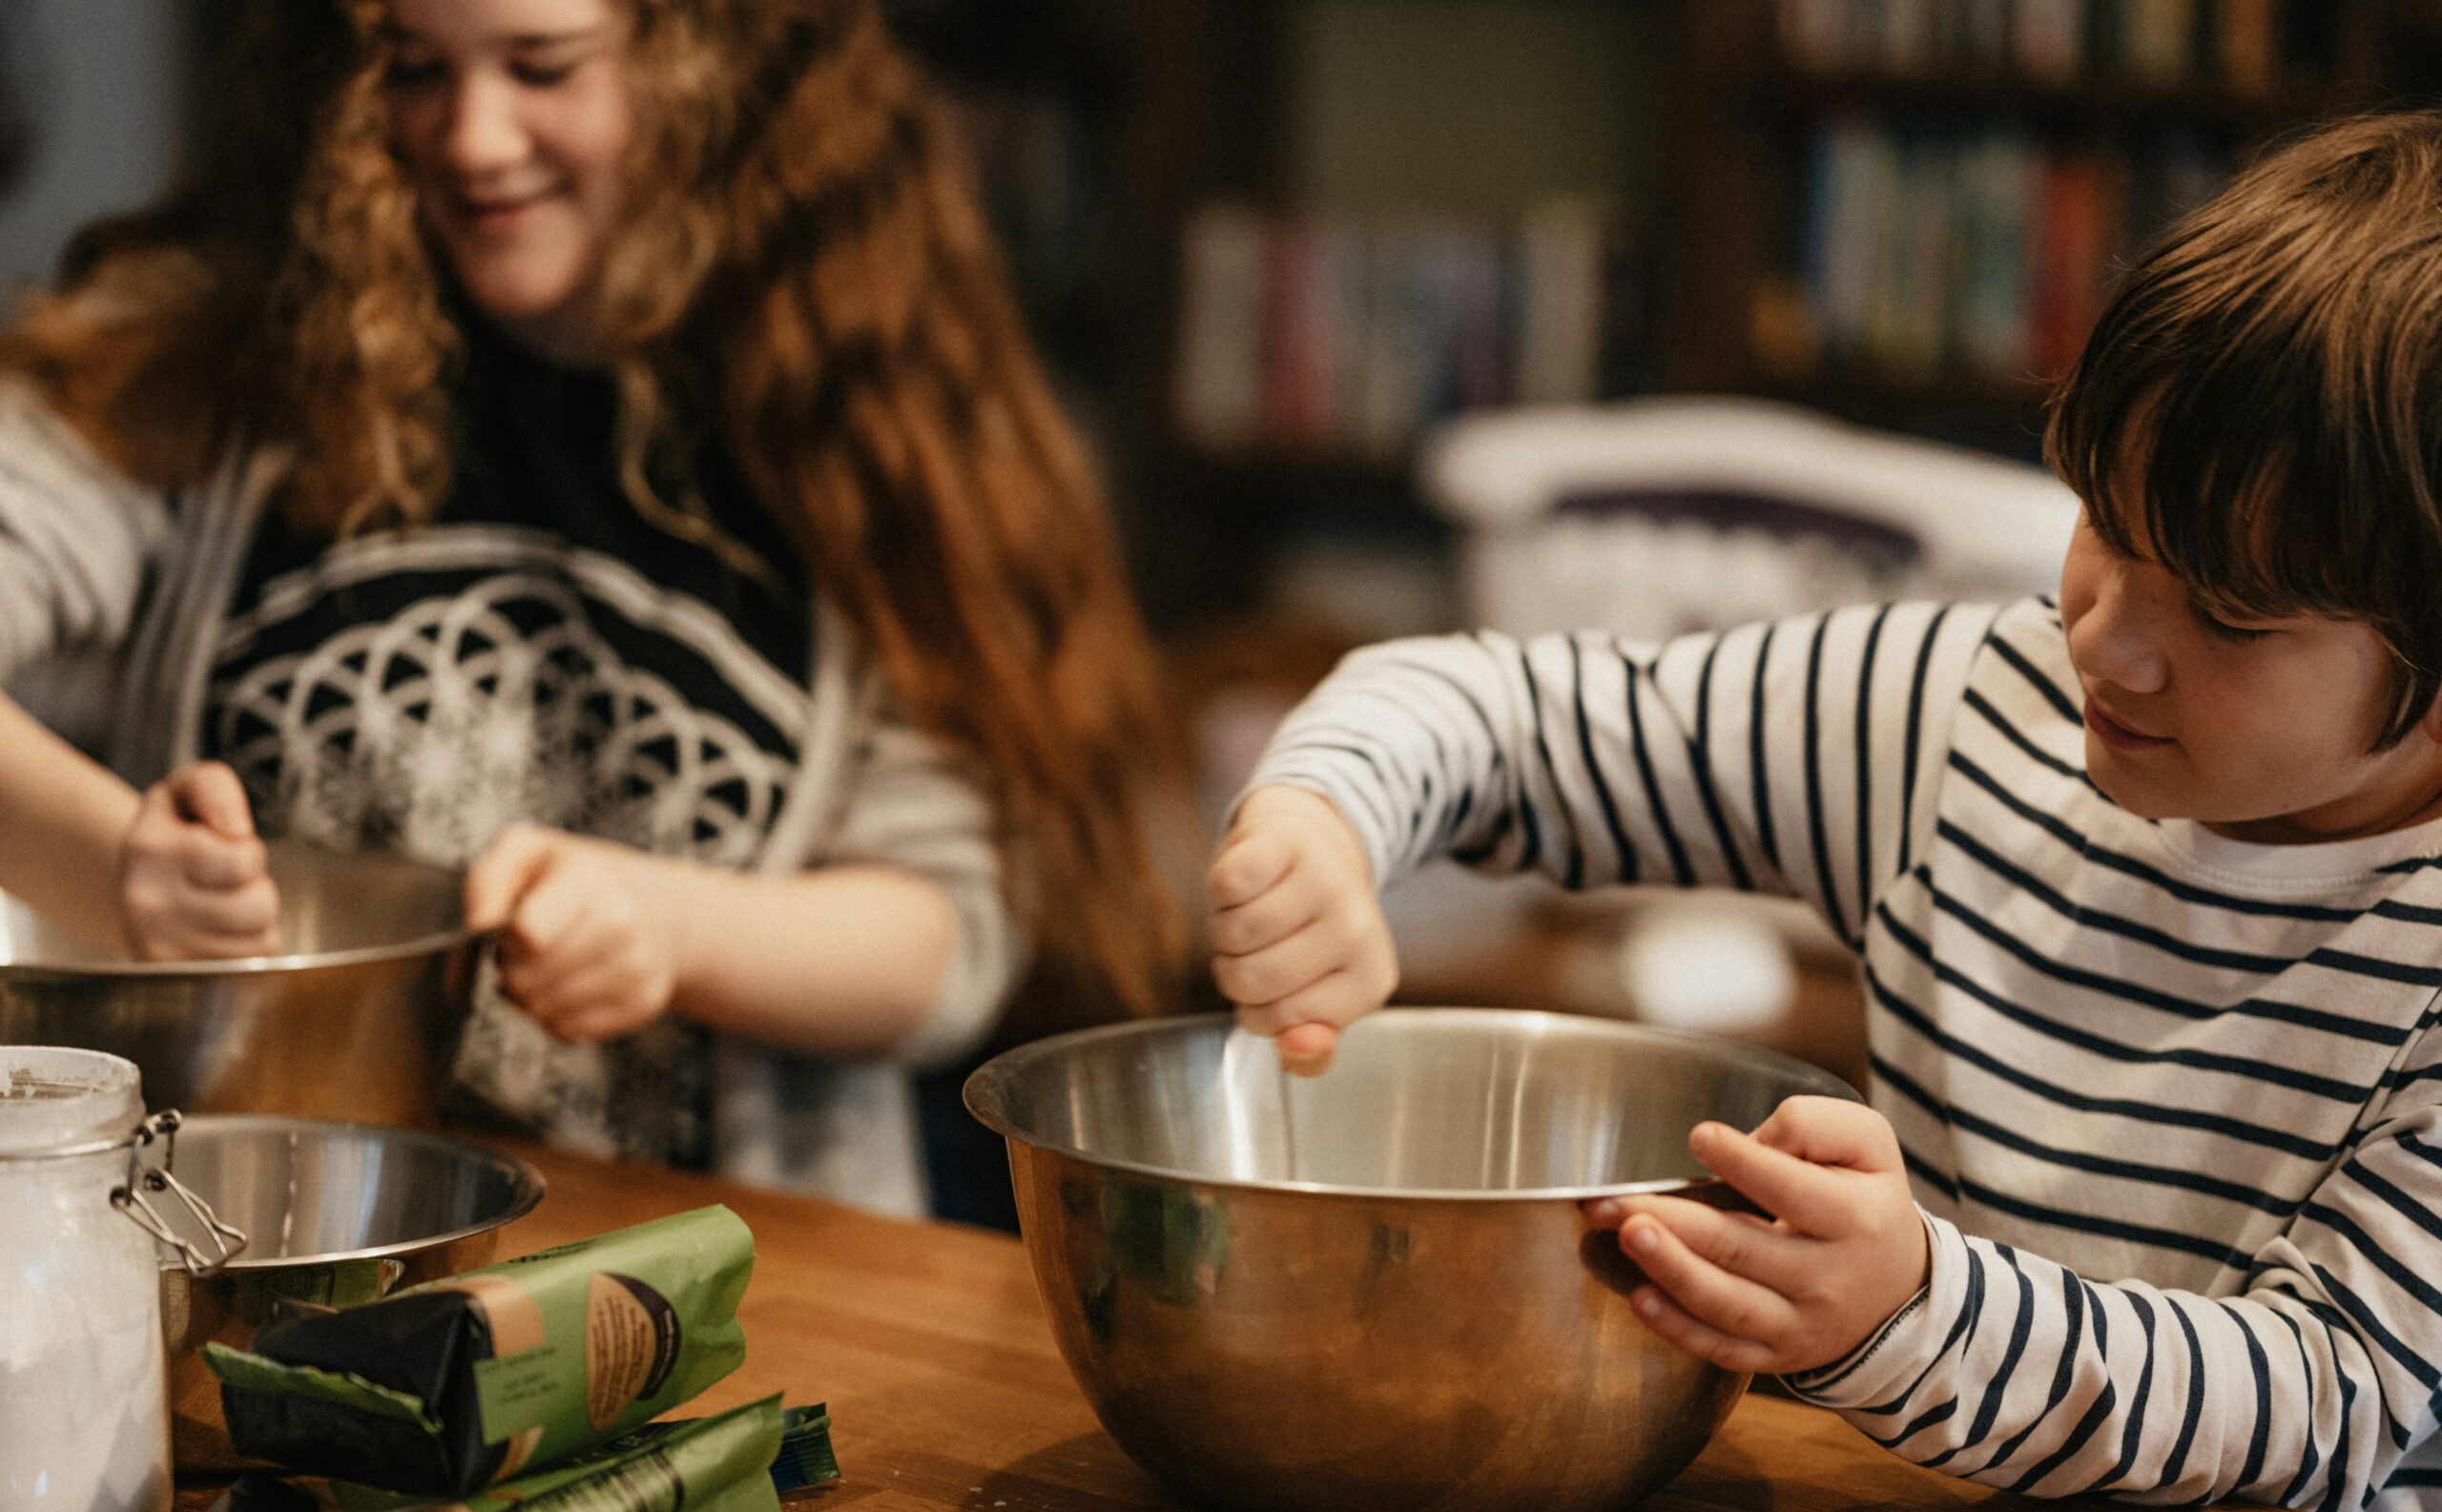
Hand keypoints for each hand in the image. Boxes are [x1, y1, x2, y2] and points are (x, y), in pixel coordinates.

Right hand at [118, 762, 280, 960]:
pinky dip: (246, 949)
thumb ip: (214, 787)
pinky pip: (250, 967)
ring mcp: (158, 950)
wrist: (135, 882)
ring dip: (254, 921)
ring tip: (221, 905)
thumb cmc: (175, 833)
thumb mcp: (187, 790)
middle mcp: (146, 904)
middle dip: (255, 888)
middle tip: (224, 882)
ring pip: (260, 940)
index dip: (247, 851)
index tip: (219, 846)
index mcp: (149, 850)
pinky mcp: (178, 979)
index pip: (244, 860)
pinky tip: (218, 934)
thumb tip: (235, 830)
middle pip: (259, 906)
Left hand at [464, 825, 681, 1044]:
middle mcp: (622, 925)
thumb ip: (490, 879)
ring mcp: (637, 968)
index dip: (506, 938)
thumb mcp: (527, 853)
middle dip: (513, 969)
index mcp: (589, 880)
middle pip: (527, 980)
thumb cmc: (576, 881)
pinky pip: (569, 1031)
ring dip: (532, 996)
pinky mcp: (641, 1004)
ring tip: (546, 967)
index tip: (513, 927)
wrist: (652, 908)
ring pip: (544, 1011)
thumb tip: (480, 923)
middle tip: (527, 949)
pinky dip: (557, 1016)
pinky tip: (568, 987)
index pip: (529, 933)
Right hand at [1205, 784, 1395, 1075]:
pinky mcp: (1288, 842)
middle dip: (1235, 971)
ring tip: (1251, 914)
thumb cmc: (1308, 935)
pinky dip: (1221, 891)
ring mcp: (1326, 881)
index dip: (1258, 1010)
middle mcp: (1357, 929)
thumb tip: (1296, 1047)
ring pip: (1233, 934)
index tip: (1277, 985)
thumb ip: (1309, 1050)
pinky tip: (1246, 884)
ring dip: (1224, 930)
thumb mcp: (1319, 1002)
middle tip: (1258, 948)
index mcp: (1370, 980)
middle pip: (1251, 979)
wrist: (1311, 850)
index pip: (1280, 1022)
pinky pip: (1225, 887)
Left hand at [1583, 1096, 1928, 1375]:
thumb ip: (1815, 1126)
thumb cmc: (1868, 1202)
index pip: (1792, 1190)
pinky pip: (1722, 1349)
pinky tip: (1641, 1299)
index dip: (1744, 1162)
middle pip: (1742, 1248)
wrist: (1899, 1291)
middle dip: (1675, 1222)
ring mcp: (1799, 1324)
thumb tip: (1754, 1140)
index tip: (1699, 1136)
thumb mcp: (1869, 1146)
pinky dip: (1678, 1329)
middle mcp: (1826, 1278)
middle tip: (1617, 1200)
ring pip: (1726, 1303)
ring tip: (1628, 1235)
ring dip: (1670, 1270)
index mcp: (1855, 1219)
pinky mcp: (1775, 1355)